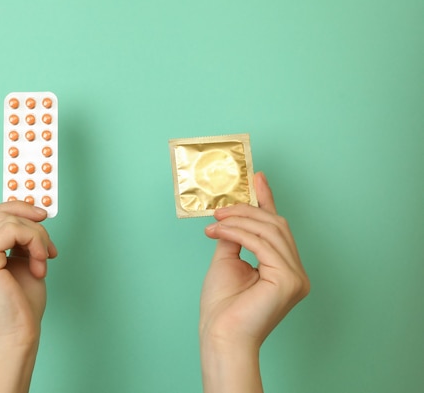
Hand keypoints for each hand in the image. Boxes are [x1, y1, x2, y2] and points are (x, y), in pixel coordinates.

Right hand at [0, 201, 57, 392]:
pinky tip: (40, 265)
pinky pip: (12, 229)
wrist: (12, 342)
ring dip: (36, 237)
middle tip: (50, 247)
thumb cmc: (17, 311)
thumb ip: (20, 239)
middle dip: (31, 224)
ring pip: (8, 219)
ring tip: (44, 262)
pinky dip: (34, 241)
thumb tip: (33, 212)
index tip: (42, 219)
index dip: (17, 211)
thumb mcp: (19, 264)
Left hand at [199, 172, 309, 391]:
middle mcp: (296, 273)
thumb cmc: (222, 306)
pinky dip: (239, 233)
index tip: (257, 177)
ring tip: (216, 220)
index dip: (267, 201)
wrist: (220, 335)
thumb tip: (232, 216)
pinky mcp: (289, 280)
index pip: (276, 229)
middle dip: (248, 210)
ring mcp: (296, 277)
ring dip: (240, 221)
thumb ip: (235, 238)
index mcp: (284, 270)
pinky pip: (263, 244)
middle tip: (221, 207)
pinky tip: (220, 232)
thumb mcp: (228, 261)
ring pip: (270, 231)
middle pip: (276, 226)